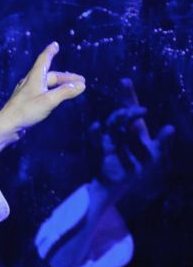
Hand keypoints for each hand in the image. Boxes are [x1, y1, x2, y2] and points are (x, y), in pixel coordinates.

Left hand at [0, 42, 85, 163]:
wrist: (6, 126)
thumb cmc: (25, 111)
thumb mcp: (48, 101)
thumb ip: (65, 92)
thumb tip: (81, 86)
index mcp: (34, 77)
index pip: (44, 60)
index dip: (50, 52)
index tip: (55, 45)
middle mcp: (29, 83)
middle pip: (50, 76)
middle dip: (65, 78)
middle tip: (80, 82)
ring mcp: (26, 93)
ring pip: (46, 85)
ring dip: (59, 86)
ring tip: (70, 90)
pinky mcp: (25, 103)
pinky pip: (41, 93)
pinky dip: (51, 93)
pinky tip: (54, 99)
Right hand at [91, 78, 174, 194]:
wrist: (117, 186)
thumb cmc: (135, 169)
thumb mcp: (152, 154)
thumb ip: (161, 141)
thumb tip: (170, 127)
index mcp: (133, 129)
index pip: (129, 108)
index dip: (128, 95)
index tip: (124, 81)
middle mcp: (120, 132)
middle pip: (121, 115)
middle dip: (128, 109)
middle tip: (142, 110)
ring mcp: (110, 140)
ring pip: (112, 124)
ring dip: (119, 118)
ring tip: (127, 113)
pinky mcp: (102, 151)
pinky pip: (98, 140)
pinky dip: (96, 133)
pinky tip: (96, 126)